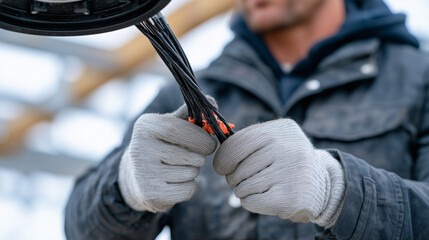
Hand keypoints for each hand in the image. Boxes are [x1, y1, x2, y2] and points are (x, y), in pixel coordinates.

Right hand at [118, 103, 216, 211]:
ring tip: (179, 168)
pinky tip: (175, 182)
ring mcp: (144, 173)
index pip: (184, 131)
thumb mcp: (171, 124)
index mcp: (146, 126)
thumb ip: (191, 113)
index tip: (210, 143)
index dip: (204, 138)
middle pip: (192, 155)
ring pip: (191, 173)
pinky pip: (187, 190)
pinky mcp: (151, 194)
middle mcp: (141, 148)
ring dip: (193, 171)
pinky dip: (189, 187)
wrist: (136, 175)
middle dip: (201, 157)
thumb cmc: (162, 144)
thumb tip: (211, 101)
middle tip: (193, 156)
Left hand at [213, 119, 344, 226]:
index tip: (223, 168)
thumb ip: (246, 141)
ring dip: (244, 191)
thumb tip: (219, 157)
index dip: (223, 160)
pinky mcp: (290, 199)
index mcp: (280, 130)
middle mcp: (287, 149)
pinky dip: (250, 202)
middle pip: (237, 169)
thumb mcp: (273, 139)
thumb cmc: (286, 160)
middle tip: (249, 178)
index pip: (235, 145)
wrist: (322, 185)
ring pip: (242, 187)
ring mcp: (290, 174)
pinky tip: (265, 197)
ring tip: (261, 186)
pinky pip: (250, 202)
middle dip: (235, 178)